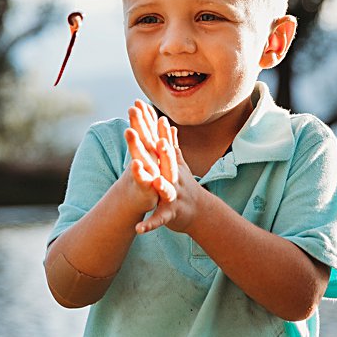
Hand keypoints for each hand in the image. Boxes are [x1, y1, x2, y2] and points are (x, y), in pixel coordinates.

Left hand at [124, 101, 196, 233]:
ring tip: (154, 181)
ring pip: (167, 190)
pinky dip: (151, 224)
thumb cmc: (182, 184)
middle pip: (163, 161)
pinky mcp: (171, 214)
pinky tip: (139, 229)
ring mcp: (173, 195)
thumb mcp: (177, 162)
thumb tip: (164, 120)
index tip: (138, 106)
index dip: (148, 124)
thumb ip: (169, 141)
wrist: (199, 211)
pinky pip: (160, 219)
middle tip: (144, 136)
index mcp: (170, 164)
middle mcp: (173, 176)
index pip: (157, 141)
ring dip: (161, 185)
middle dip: (155, 149)